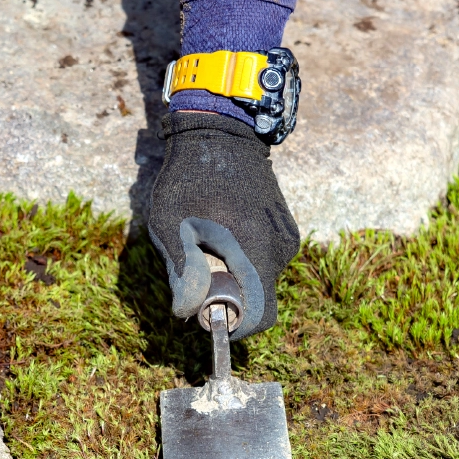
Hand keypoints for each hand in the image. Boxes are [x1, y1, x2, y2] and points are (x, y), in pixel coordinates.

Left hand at [146, 111, 300, 337]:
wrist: (222, 132)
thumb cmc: (190, 177)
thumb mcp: (171, 223)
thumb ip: (182, 271)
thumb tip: (189, 313)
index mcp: (255, 249)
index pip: (261, 316)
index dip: (234, 325)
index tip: (209, 312)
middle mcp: (280, 249)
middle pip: (259, 299)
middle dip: (229, 297)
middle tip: (199, 269)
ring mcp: (287, 239)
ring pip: (261, 280)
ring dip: (235, 277)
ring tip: (209, 244)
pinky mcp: (287, 231)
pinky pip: (265, 261)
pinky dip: (244, 261)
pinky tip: (224, 233)